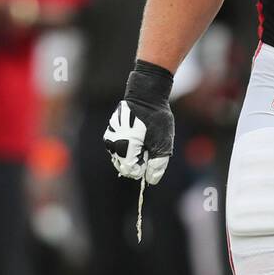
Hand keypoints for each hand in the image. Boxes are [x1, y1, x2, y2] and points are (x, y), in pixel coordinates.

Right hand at [103, 59, 174, 184]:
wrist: (147, 95)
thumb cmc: (156, 118)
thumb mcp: (163, 144)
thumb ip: (157, 165)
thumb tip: (150, 180)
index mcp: (124, 147)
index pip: (132, 171)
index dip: (145, 166)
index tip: (151, 153)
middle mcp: (112, 143)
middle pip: (125, 166)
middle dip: (138, 160)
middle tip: (148, 145)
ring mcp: (110, 137)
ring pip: (121, 157)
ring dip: (133, 153)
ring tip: (143, 138)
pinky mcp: (111, 131)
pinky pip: (119, 147)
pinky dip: (128, 145)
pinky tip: (138, 134)